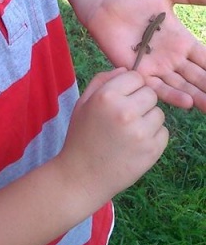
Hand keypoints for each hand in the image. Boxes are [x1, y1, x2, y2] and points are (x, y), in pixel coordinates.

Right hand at [59, 68, 167, 206]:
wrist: (82, 176)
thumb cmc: (81, 137)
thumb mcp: (83, 103)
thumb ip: (103, 80)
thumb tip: (126, 69)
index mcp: (107, 96)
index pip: (135, 76)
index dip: (130, 86)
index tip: (122, 98)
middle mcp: (125, 111)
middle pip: (150, 93)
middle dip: (141, 102)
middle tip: (125, 117)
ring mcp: (141, 132)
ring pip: (159, 113)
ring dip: (148, 120)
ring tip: (130, 132)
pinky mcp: (152, 150)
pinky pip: (164, 133)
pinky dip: (153, 137)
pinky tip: (135, 145)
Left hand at [86, 0, 205, 111]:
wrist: (104, 5)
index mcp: (182, 41)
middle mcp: (172, 58)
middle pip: (199, 77)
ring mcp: (156, 66)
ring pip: (183, 86)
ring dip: (199, 97)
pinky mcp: (139, 71)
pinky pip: (158, 87)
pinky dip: (172, 95)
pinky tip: (188, 102)